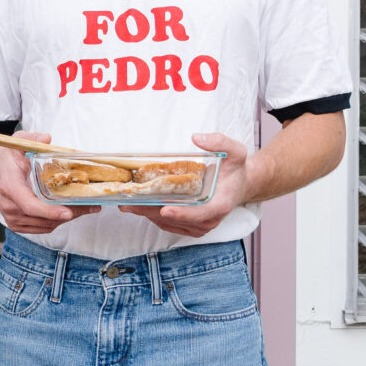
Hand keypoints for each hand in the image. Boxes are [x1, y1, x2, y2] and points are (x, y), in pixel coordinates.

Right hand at [0, 133, 89, 235]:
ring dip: (65, 219)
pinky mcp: (16, 225)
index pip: (29, 205)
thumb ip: (33, 138)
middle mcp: (8, 205)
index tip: (68, 212)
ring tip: (84, 208)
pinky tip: (67, 212)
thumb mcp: (19, 142)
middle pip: (42, 218)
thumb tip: (46, 138)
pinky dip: (56, 222)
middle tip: (90, 207)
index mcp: (9, 185)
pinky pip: (41, 228)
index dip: (49, 211)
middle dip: (68, 214)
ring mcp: (11, 217)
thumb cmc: (10, 159)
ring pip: (45, 225)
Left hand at [118, 133, 248, 237]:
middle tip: (129, 202)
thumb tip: (197, 138)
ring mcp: (198, 226)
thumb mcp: (235, 152)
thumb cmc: (235, 170)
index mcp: (220, 204)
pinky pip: (167, 224)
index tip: (165, 210)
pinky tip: (136, 204)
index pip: (201, 214)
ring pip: (168, 223)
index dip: (183, 213)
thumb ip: (220, 143)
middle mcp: (209, 220)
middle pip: (176, 219)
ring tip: (127, 202)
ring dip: (147, 213)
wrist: (238, 186)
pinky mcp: (189, 227)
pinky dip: (151, 215)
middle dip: (151, 211)